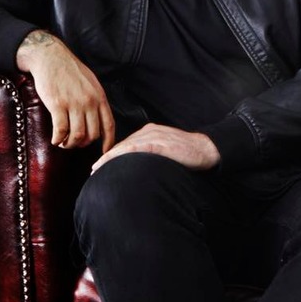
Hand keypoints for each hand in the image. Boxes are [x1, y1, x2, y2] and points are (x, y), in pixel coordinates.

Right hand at [17, 30, 113, 151]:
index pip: (109, 125)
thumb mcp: (91, 83)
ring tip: (63, 143)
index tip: (105, 151)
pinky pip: (61, 130)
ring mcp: (74, 103)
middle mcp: (89, 102)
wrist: (50, 57)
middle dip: (83, 144)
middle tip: (73, 143)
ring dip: (69, 144)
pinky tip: (54, 139)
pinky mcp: (57, 104)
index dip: (108, 141)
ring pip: (77, 136)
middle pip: (92, 134)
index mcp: (100, 97)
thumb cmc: (69, 70)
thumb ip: (96, 100)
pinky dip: (57, 139)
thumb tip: (97, 119)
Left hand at [91, 123, 219, 172]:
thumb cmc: (189, 153)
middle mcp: (149, 130)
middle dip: (106, 158)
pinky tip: (111, 161)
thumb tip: (140, 167)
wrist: (206, 149)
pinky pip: (136, 148)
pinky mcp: (160, 143)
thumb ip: (153, 153)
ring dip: (109, 158)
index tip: (100, 166)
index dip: (112, 155)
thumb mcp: (167, 150)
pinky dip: (121, 154)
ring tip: (97, 170)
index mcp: (150, 131)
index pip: (126, 143)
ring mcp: (154, 136)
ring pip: (125, 146)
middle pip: (122, 144)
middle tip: (93, 170)